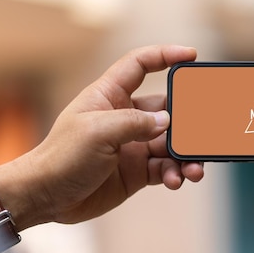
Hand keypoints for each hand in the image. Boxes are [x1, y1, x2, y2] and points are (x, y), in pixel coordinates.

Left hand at [0, 45, 203, 229]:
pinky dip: (175, 173)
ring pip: (171, 143)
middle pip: (167, 108)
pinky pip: (165, 167)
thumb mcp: (97, 132)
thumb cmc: (61, 157)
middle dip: (188, 119)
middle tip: (206, 130)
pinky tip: (176, 180)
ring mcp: (133, 145)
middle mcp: (125, 117)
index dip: (165, 56)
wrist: (47, 197)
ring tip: (194, 169)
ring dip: (186, 154)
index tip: (191, 55)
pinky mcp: (137, 171)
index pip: (139, 65)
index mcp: (109, 96)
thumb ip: (135, 123)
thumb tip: (168, 122)